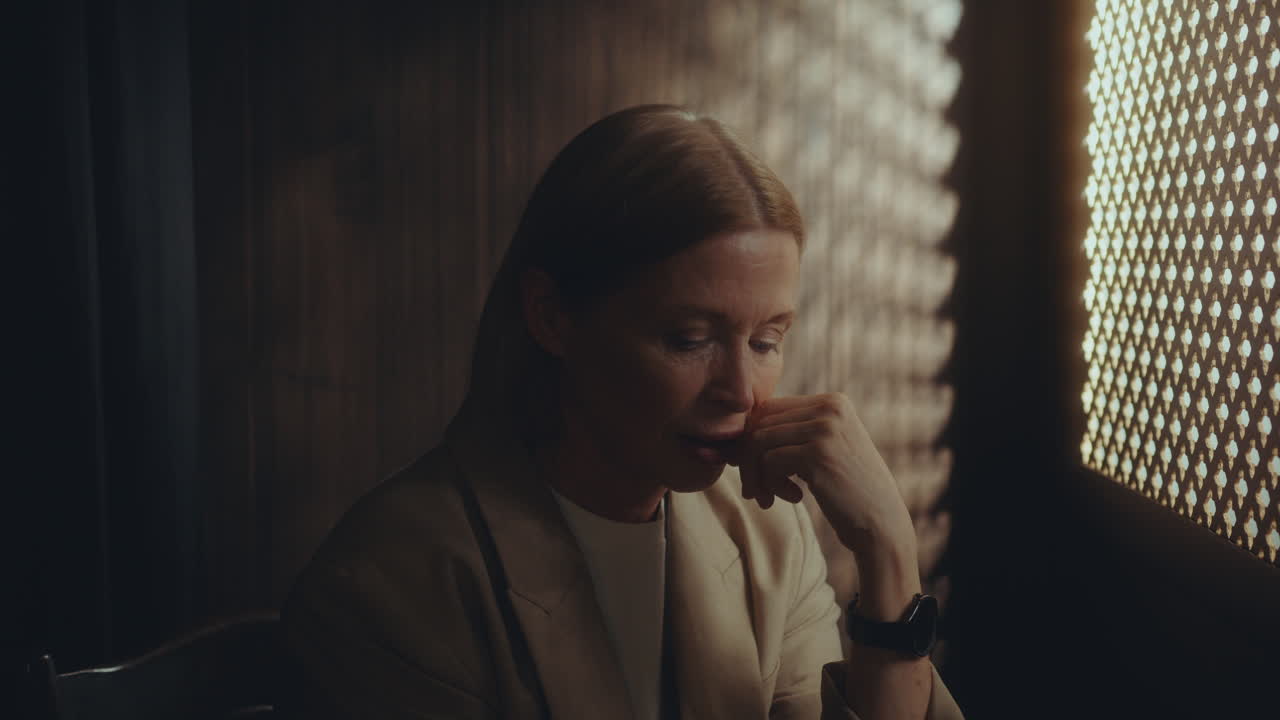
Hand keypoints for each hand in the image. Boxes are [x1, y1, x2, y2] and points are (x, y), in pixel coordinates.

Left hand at [727, 393, 916, 558]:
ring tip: (770, 497)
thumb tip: (735, 430)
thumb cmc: (846, 490)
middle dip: (749, 460)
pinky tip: (795, 498)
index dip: (751, 441)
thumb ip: (791, 432)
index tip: (754, 470)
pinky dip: (771, 485)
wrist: (881, 524)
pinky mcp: (819, 454)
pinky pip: (770, 462)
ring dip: (757, 475)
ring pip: (759, 441)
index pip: (768, 409)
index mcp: (831, 401)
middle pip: (759, 423)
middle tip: (756, 491)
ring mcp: (825, 428)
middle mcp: (830, 407)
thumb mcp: (823, 449)